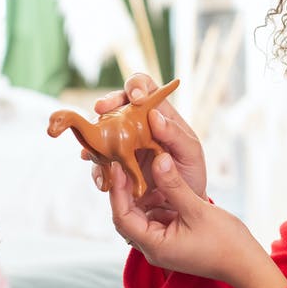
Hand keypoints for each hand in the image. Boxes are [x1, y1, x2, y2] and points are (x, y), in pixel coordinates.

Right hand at [89, 73, 206, 200]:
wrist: (181, 202)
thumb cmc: (190, 171)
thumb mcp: (190, 153)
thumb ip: (175, 134)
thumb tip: (154, 116)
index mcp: (159, 114)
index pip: (145, 87)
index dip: (137, 85)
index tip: (136, 97)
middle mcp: (137, 123)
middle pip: (117, 103)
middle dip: (107, 103)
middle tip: (100, 108)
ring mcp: (123, 142)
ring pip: (102, 129)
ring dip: (96, 135)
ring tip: (96, 146)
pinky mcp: (115, 163)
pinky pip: (100, 159)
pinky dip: (97, 165)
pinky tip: (99, 173)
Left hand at [110, 151, 286, 287]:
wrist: (246, 264)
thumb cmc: (226, 242)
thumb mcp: (198, 209)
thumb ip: (174, 185)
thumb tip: (159, 159)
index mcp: (155, 245)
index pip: (122, 217)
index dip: (117, 190)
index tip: (117, 165)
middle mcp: (153, 248)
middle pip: (126, 217)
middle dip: (124, 191)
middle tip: (124, 162)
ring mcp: (162, 246)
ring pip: (140, 217)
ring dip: (139, 195)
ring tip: (140, 168)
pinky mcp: (171, 241)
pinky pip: (155, 218)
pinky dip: (154, 201)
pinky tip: (159, 183)